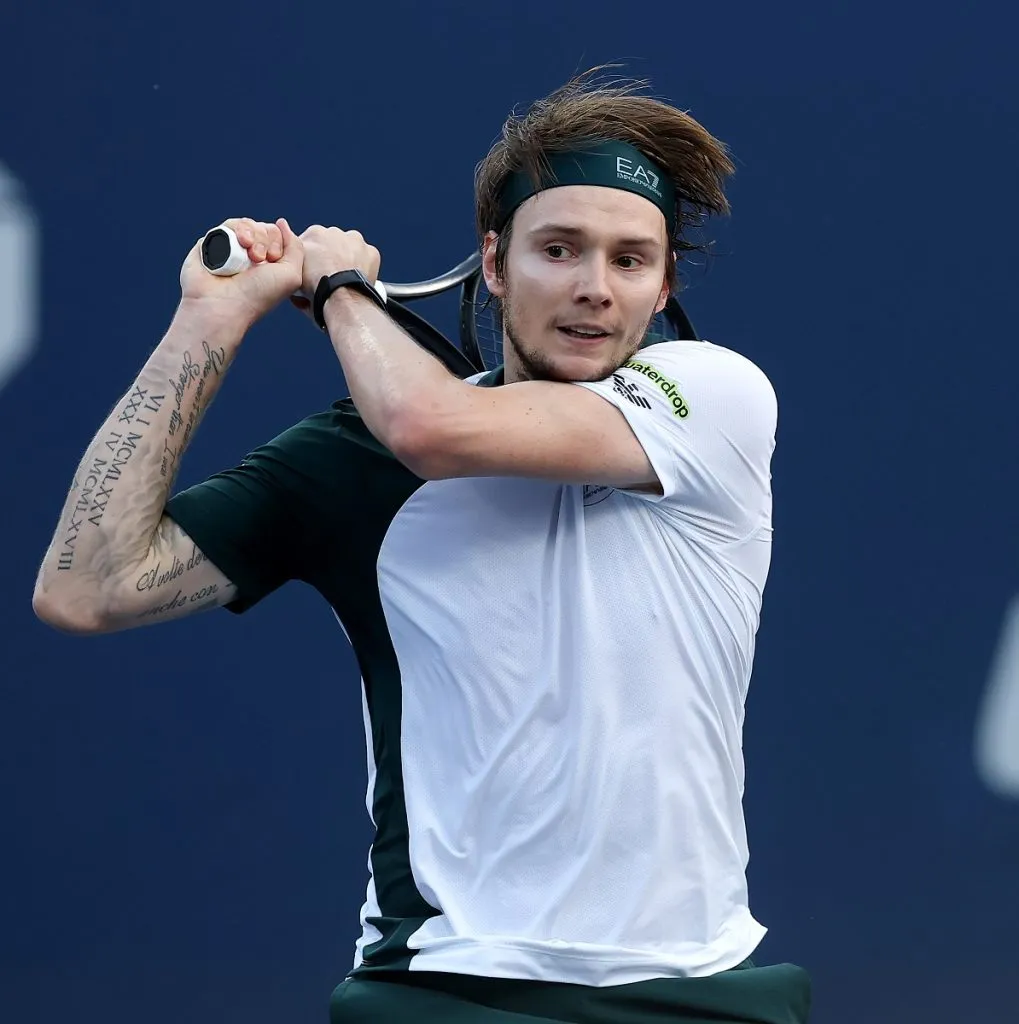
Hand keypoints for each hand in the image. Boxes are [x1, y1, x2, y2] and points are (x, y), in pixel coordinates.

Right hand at [179, 217, 303, 328]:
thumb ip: (296, 247)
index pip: (278, 235)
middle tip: (259, 259)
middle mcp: (250, 256)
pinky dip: (235, 230)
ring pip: (247, 224)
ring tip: (248, 253)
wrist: (224, 305)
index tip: (273, 260)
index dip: (278, 242)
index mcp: (269, 264)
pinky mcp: (213, 243)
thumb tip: (282, 223)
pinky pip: (228, 225)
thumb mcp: (291, 275)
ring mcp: (231, 249)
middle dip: (265, 239)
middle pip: (264, 227)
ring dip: (252, 234)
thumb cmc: (259, 295)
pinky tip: (237, 245)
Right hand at [293, 225, 380, 316]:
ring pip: (350, 249)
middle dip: (329, 257)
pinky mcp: (371, 253)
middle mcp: (335, 232)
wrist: (342, 297)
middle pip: (331, 245)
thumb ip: (295, 266)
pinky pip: (367, 259)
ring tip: (344, 279)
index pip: (310, 243)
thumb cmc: (318, 288)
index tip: (312, 271)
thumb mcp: (296, 275)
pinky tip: (356, 279)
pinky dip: (363, 268)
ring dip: (347, 260)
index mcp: (314, 233)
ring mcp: (355, 241)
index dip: (311, 259)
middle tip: (328, 276)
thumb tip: (294, 271)